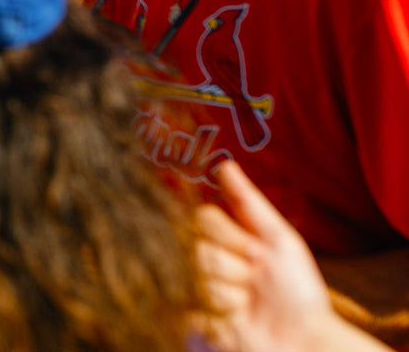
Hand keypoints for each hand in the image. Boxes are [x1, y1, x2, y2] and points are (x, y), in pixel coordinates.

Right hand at [195, 161, 388, 351]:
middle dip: (233, 270)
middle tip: (255, 282)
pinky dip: (218, 321)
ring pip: (197, 282)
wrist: (306, 339)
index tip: (256, 253)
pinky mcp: (194, 319)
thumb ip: (249, 202)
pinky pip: (191, 312)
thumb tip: (224, 164)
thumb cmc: (298, 289)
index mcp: (224, 236)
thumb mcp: (281, 241)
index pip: (202, 218)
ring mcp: (198, 288)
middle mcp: (206, 258)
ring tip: (248, 306)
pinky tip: (235, 324)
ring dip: (230, 298)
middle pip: (198, 250)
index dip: (230, 237)